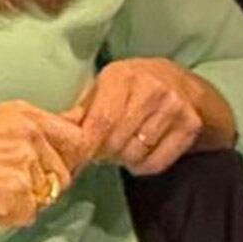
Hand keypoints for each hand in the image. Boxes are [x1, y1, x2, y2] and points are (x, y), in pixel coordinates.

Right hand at [0, 100, 89, 227]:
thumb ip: (37, 128)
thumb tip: (77, 121)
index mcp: (27, 115)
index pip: (76, 137)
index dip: (70, 159)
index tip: (53, 169)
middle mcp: (31, 136)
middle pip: (64, 174)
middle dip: (42, 186)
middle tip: (5, 184)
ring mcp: (25, 164)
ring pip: (45, 197)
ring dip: (22, 202)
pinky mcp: (16, 192)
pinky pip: (27, 215)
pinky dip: (8, 217)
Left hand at [67, 58, 228, 175]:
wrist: (183, 84)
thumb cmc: (134, 87)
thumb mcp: (106, 88)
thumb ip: (82, 111)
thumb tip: (53, 132)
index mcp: (122, 76)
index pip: (101, 122)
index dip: (88, 145)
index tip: (82, 153)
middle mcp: (151, 88)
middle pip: (116, 142)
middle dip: (105, 152)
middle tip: (105, 148)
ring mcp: (173, 107)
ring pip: (135, 155)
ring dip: (125, 159)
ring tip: (125, 145)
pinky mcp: (189, 126)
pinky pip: (155, 163)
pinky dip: (144, 165)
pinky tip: (143, 151)